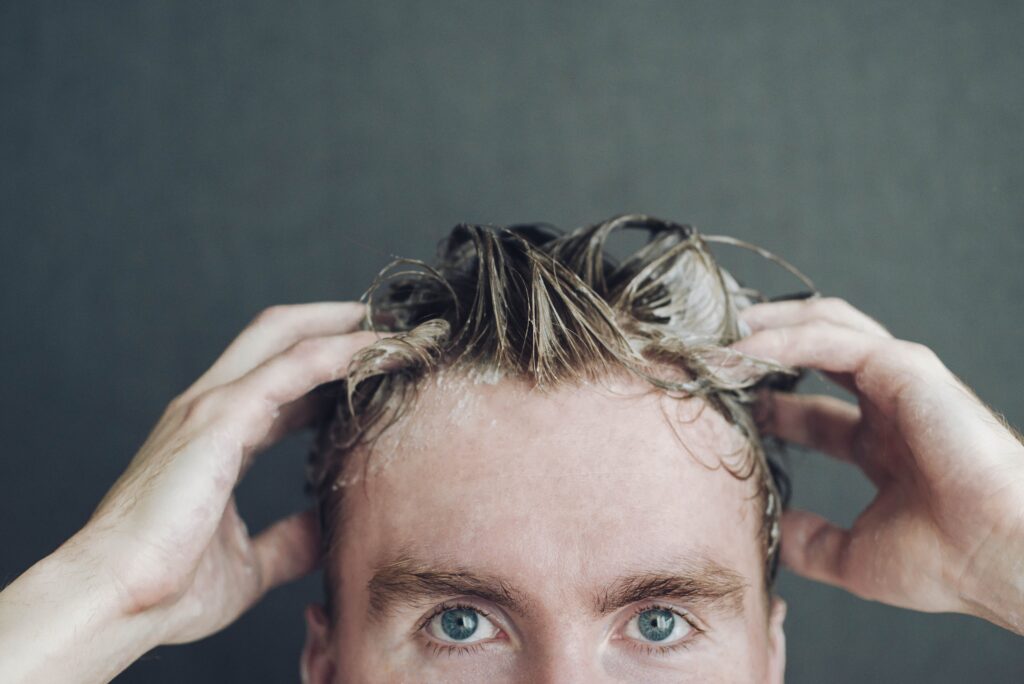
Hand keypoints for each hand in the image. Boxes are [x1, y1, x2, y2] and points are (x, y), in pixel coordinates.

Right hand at [0, 302, 380, 681]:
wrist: (119, 599)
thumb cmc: (169, 587)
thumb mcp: (250, 562)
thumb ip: (289, 540)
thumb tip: (327, 532)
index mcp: (219, 436)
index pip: (284, 381)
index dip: (331, 369)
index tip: (379, 369)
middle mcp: (214, 408)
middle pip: (280, 335)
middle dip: (337, 322)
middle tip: (394, 328)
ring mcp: (214, 405)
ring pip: (288, 336)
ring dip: (348, 328)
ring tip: (402, 331)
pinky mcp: (221, 416)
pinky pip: (295, 365)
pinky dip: (341, 352)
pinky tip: (380, 351)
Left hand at [734, 297, 1023, 633]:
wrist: (1001, 558)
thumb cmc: (947, 561)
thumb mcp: (855, 555)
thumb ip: (813, 541)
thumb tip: (774, 534)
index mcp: (882, 443)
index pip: (808, 409)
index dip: (762, 402)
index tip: (716, 404)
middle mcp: (889, 404)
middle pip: (813, 351)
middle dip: (760, 346)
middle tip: (707, 352)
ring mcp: (898, 380)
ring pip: (820, 326)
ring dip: (764, 329)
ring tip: (714, 339)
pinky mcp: (904, 366)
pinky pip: (827, 338)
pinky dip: (780, 339)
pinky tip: (741, 351)